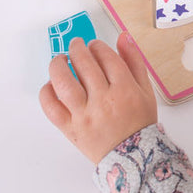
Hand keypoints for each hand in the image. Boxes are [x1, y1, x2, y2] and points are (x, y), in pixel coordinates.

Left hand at [39, 33, 157, 163]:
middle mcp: (104, 101)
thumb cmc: (139, 121)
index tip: (94, 45)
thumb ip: (134, 61)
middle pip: (85, 65)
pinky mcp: (70, 128)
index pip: (106, 58)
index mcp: (125, 90)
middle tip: (76, 46)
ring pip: (64, 83)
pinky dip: (47, 92)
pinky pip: (51, 107)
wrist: (132, 155)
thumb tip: (123, 37)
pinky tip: (52, 84)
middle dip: (78, 49)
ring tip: (60, 59)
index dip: (98, 47)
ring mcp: (84, 115)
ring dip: (58, 65)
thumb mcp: (145, 89)